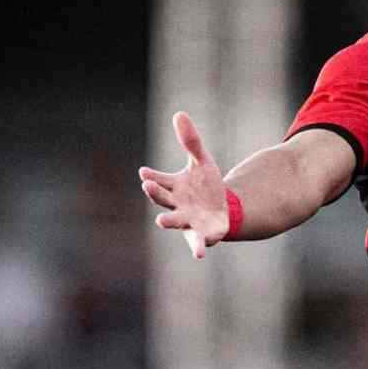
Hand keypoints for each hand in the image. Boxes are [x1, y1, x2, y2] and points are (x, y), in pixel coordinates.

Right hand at [138, 112, 230, 258]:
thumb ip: (191, 141)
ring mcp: (187, 220)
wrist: (223, 209)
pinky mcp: (201, 234)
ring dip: (167, 220)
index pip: (158, 180)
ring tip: (161, 220)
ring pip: (174, 221)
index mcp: (172, 187)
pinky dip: (197, 247)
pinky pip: (198, 242)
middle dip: (155, 193)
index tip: (144, 172)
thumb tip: (179, 114)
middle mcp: (175, 205)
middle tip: (147, 186)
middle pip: (162, 199)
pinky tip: (199, 255)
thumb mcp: (202, 161)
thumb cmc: (206, 186)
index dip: (151, 176)